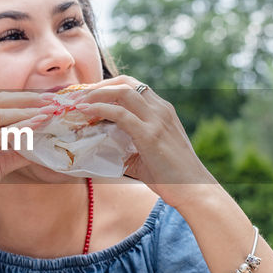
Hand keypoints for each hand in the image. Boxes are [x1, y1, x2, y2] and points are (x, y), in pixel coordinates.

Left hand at [69, 77, 215, 205]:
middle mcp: (161, 109)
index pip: (133, 86)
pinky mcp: (150, 134)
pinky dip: (99, 109)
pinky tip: (86, 112)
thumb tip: (101, 146)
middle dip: (99, 86)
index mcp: (162, 111)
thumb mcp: (148, 154)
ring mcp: (157, 120)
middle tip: (79, 97)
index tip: (89, 96)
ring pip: (123, 92)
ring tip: (79, 103)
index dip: (109, 87)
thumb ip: (128, 145)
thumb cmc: (172, 176)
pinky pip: (120, 113)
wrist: (194, 189)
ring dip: (97, 94)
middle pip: (126, 83)